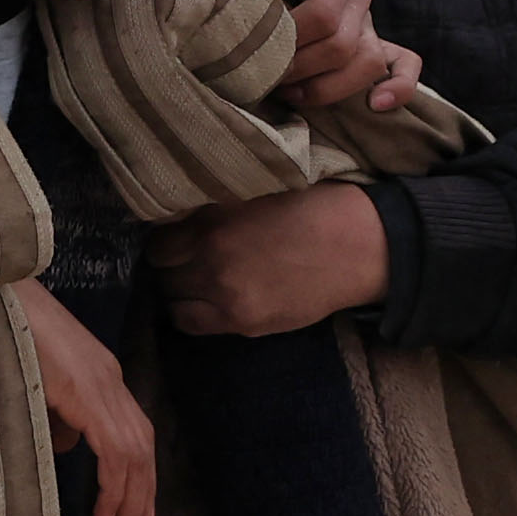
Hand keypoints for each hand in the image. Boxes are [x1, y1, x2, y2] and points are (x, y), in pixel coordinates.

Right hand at [10, 279, 152, 515]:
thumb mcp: (31, 378)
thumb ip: (54, 411)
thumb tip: (67, 445)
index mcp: (99, 375)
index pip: (134, 433)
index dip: (139, 476)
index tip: (136, 514)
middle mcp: (110, 379)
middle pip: (142, 448)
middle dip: (138, 498)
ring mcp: (102, 383)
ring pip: (134, 454)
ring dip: (128, 502)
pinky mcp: (87, 389)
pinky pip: (115, 447)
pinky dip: (115, 483)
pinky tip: (106, 511)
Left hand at [154, 182, 390, 342]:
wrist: (357, 247)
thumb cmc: (313, 209)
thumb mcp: (255, 191)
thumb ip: (214, 207)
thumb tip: (180, 215)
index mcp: (214, 223)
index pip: (158, 242)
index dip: (167, 239)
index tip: (177, 237)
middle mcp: (213, 261)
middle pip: (163, 272)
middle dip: (171, 264)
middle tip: (186, 258)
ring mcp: (227, 296)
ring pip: (172, 300)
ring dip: (179, 290)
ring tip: (195, 281)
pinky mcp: (243, 322)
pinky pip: (192, 324)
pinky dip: (191, 312)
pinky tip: (205, 302)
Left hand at [255, 0, 419, 118]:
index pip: (323, 14)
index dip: (292, 39)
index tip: (258, 49)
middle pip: (342, 46)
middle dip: (300, 68)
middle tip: (264, 76)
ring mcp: (370, 24)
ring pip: (367, 64)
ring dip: (327, 87)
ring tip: (291, 93)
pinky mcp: (375, 45)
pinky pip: (404, 65)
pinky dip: (398, 87)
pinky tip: (377, 105)